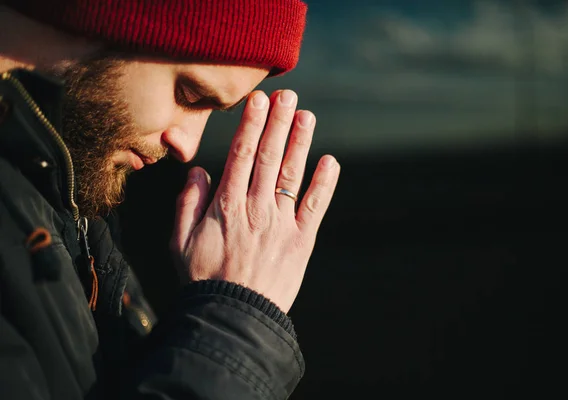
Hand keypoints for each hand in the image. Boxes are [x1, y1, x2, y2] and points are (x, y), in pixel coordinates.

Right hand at [170, 90, 339, 312]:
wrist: (233, 316)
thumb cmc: (203, 280)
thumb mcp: (180, 242)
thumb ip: (187, 203)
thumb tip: (198, 170)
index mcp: (226, 206)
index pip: (241, 155)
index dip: (251, 125)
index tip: (258, 101)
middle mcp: (256, 208)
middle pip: (269, 156)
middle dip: (278, 123)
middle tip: (287, 95)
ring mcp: (281, 223)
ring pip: (292, 174)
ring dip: (300, 143)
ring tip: (307, 116)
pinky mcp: (301, 241)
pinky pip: (315, 206)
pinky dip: (324, 183)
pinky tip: (330, 161)